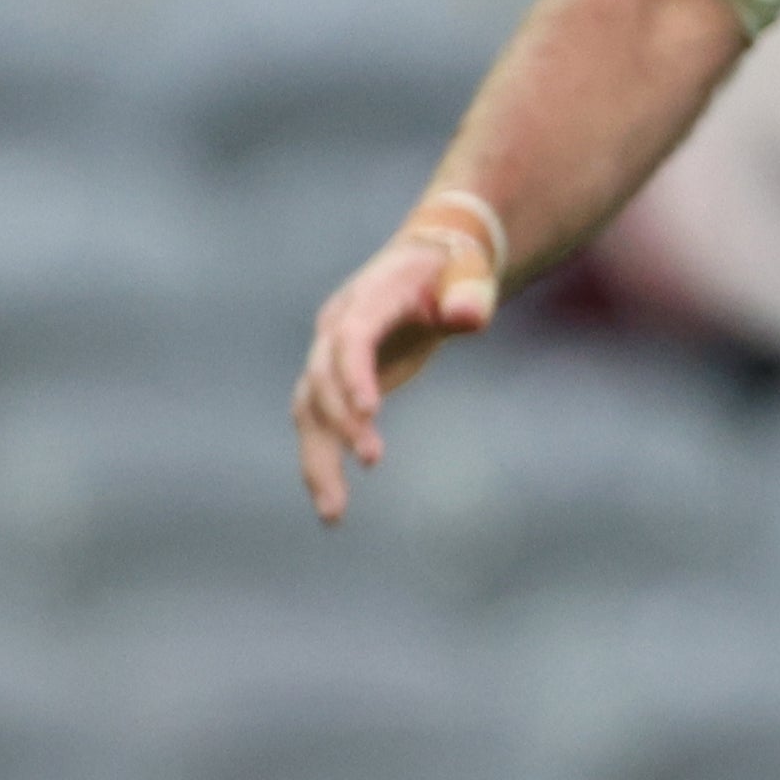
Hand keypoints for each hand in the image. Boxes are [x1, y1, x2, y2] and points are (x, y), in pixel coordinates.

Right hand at [291, 217, 498, 522]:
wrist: (427, 265)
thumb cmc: (452, 271)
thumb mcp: (469, 273)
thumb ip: (470, 292)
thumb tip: (468, 317)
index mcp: (368, 298)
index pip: (350, 339)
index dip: (354, 374)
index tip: (370, 413)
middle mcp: (336, 328)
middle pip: (321, 380)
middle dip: (341, 423)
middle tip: (373, 460)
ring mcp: (329, 357)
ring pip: (309, 412)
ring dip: (317, 461)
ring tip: (333, 514)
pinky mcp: (335, 383)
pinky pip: (319, 427)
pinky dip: (322, 463)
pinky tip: (332, 507)